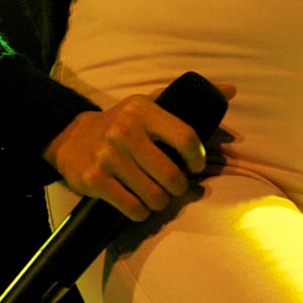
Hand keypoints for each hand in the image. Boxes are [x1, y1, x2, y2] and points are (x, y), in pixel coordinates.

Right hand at [42, 94, 211, 221]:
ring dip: (161, 202)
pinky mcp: (95, 179)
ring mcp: (108, 156)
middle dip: (179, 188)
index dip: (199, 159)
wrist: (70, 137)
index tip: (196, 166)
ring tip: (157, 196)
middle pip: (172, 175)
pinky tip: (139, 204)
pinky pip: (132, 208)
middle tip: (175, 187)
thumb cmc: (121, 123)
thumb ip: (187, 99)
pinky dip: (141, 212)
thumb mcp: (149, 104)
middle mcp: (125, 131)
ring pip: (154, 196)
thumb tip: (231, 90)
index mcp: (143, 110)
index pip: (187, 138)